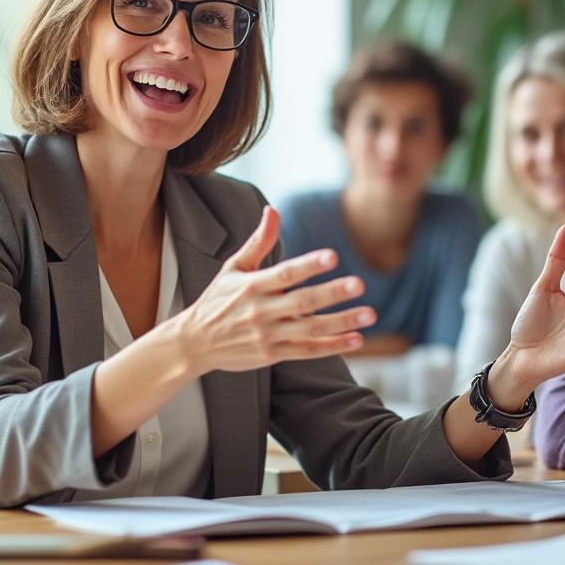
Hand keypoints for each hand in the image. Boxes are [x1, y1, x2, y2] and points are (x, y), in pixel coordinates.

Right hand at [170, 206, 374, 374]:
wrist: (194, 342)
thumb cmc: (217, 299)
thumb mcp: (233, 267)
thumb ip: (258, 241)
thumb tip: (273, 210)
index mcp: (252, 286)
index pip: (285, 274)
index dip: (309, 265)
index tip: (333, 256)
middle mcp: (260, 311)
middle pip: (302, 302)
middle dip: (332, 294)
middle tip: (359, 284)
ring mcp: (267, 335)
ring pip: (310, 329)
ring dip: (342, 322)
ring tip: (370, 314)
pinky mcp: (272, 354)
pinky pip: (307, 351)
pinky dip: (332, 346)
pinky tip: (356, 339)